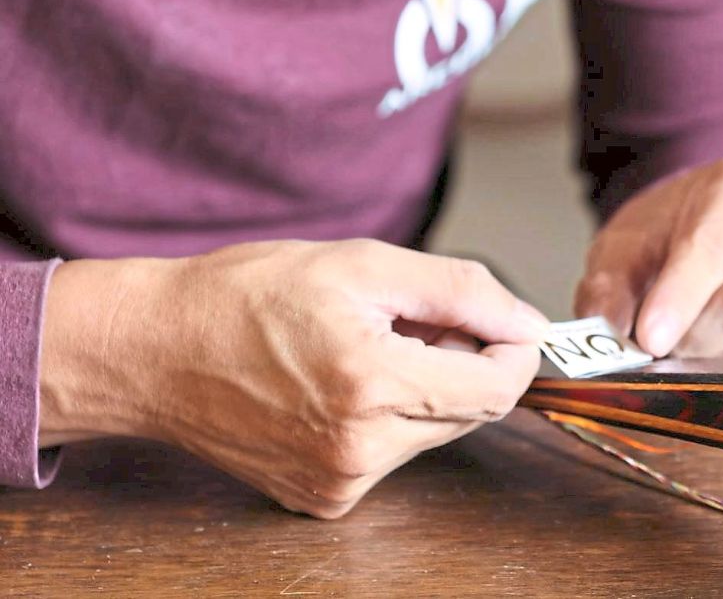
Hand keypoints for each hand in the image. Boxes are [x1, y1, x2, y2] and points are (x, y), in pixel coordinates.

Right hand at [39, 239, 545, 518]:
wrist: (157, 351)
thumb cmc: (247, 296)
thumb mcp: (364, 264)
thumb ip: (460, 291)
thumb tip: (526, 323)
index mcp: (373, 384)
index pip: (498, 390)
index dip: (513, 350)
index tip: (502, 322)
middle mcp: (360, 447)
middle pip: (470, 412)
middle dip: (461, 361)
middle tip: (412, 319)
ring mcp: (339, 481)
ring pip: (433, 432)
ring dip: (424, 387)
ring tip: (366, 346)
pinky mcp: (322, 498)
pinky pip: (392, 455)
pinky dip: (389, 417)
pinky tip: (341, 383)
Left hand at [574, 155, 722, 358]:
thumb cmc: (674, 233)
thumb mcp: (627, 243)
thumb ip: (608, 285)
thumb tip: (606, 334)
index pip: (715, 248)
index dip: (679, 298)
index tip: (647, 339)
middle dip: (691, 339)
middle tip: (655, 351)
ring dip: (713, 364)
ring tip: (686, 347)